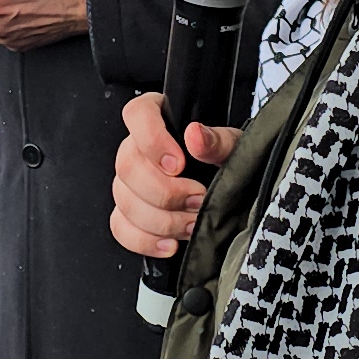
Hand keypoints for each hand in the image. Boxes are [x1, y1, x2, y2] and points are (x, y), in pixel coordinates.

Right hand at [111, 92, 232, 260]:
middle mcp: (140, 148)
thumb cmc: (232, 163)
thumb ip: (218, 141)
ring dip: (162, 220)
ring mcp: (131, 182)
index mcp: (161, 118)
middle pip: (127, 166)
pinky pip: (120, 227)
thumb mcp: (236, 148)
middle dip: (165, 192)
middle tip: (198, 198)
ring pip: (125, 200)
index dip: (152, 140)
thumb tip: (195, 135)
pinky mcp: (130, 213)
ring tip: (192, 223)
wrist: (237, 194)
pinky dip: (145, 240)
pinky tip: (170, 243)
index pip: (137, 115)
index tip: (178, 164)